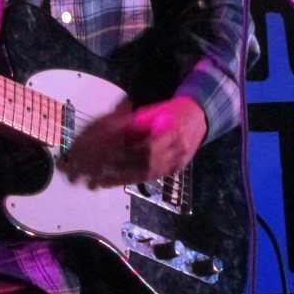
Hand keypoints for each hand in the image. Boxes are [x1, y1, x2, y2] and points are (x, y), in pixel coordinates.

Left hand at [60, 97, 206, 188]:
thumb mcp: (153, 111)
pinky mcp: (173, 171)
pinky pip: (149, 178)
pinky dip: (129, 181)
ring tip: (99, 182)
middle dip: (118, 170)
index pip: (147, 147)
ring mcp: (177, 163)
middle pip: (144, 165)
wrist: (197, 117)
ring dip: (121, 179)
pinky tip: (113, 183)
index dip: (125, 153)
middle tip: (95, 172)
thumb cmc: (171, 111)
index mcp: (172, 131)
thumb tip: (111, 128)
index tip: (103, 156)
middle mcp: (177, 150)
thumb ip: (135, 122)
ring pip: (146, 175)